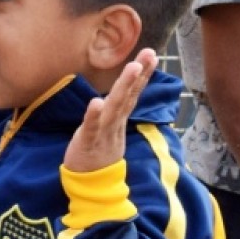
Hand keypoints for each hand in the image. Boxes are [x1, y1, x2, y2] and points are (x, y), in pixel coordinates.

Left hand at [64, 49, 157, 172]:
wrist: (93, 183)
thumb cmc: (99, 150)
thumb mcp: (111, 127)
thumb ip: (117, 109)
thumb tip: (124, 90)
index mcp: (118, 117)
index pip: (132, 92)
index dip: (143, 73)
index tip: (151, 54)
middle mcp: (114, 122)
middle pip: (127, 96)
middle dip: (138, 74)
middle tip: (149, 54)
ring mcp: (103, 132)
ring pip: (114, 107)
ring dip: (123, 87)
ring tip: (131, 68)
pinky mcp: (88, 142)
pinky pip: (91, 127)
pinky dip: (93, 115)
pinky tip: (96, 102)